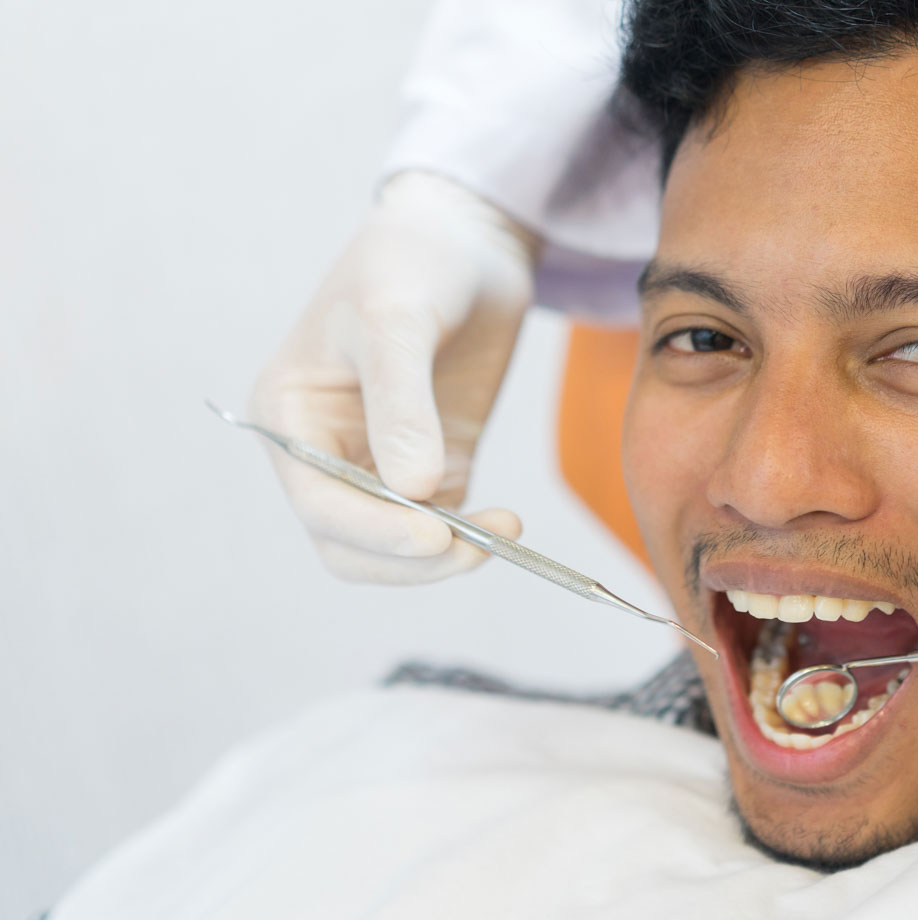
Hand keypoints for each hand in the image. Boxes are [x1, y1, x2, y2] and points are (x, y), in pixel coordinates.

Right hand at [250, 171, 539, 582]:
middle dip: (409, 558)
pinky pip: (439, 527)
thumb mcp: (400, 317)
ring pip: (393, 549)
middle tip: (478, 548)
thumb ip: (401, 403)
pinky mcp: (429, 466)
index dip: (373, 531)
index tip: (437, 537)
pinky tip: (506, 522)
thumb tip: (412, 491)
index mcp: (287, 415)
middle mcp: (321, 451)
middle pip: (348, 544)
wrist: (467, 240)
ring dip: (445, 556)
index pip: (319, 503)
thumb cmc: (414, 260)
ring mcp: (376, 464)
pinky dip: (470, 537)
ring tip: (504, 531)